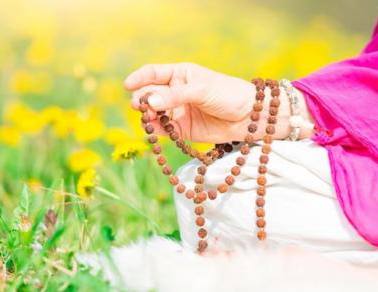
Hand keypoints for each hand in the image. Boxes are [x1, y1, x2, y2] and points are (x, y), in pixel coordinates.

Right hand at [124, 63, 309, 142]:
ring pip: (154, 114)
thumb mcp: (201, 89)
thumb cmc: (228, 94)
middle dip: (143, 100)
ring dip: (148, 117)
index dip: (138, 78)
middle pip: (150, 95)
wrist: (249, 116)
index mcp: (180, 75)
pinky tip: (155, 130)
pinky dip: (157, 131)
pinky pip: (164, 131)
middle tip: (141, 107)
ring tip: (148, 119)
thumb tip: (149, 101)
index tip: (128, 86)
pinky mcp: (183, 130)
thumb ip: (175, 96)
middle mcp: (176, 93)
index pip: (153, 73)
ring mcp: (178, 112)